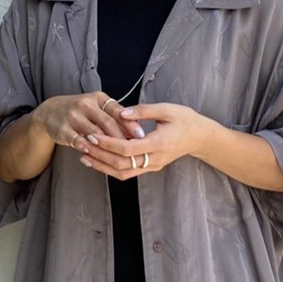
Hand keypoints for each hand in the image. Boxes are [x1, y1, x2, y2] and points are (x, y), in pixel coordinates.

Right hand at [36, 92, 145, 148]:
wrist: (51, 112)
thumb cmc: (82, 112)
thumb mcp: (98, 107)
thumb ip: (115, 117)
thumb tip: (138, 130)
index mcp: (98, 98)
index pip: (117, 111)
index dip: (130, 123)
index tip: (142, 135)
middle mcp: (86, 104)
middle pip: (107, 123)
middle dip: (121, 138)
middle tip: (133, 150)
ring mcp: (73, 116)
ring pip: (94, 133)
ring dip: (107, 146)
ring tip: (119, 156)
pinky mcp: (62, 128)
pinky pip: (77, 140)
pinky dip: (87, 147)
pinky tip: (95, 155)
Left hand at [76, 102, 210, 178]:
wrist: (200, 137)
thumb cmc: (185, 120)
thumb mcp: (167, 109)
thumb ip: (143, 111)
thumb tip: (119, 111)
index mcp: (159, 143)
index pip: (127, 148)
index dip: (108, 143)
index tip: (92, 134)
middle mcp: (155, 159)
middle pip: (121, 164)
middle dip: (99, 156)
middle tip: (82, 145)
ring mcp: (153, 166)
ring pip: (123, 172)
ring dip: (102, 165)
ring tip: (84, 155)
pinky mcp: (151, 167)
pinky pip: (128, 172)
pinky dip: (111, 168)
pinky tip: (98, 160)